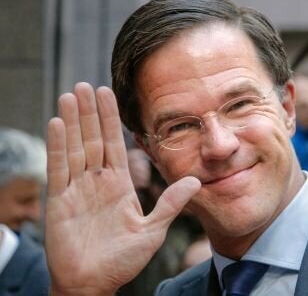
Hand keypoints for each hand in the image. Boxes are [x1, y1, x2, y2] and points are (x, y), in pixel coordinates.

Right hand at [46, 83, 199, 294]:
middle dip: (90, 112)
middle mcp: (97, 182)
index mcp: (119, 186)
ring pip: (74, 147)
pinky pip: (58, 169)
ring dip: (73, 120)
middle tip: (86, 84)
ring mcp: (77, 189)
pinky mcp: (59, 201)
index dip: (111, 120)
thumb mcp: (153, 230)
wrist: (96, 283)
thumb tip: (197, 181)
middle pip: (93, 139)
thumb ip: (171, 204)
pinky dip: (58, 146)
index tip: (109, 94)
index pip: (114, 145)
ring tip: (70, 93)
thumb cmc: (123, 260)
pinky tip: (58, 123)